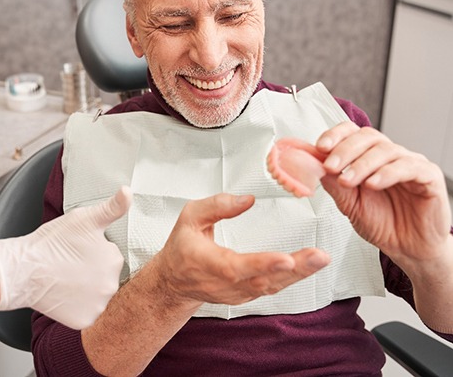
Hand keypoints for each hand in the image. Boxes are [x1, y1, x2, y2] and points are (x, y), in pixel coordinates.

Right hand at [0, 186, 130, 328]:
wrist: (23, 269)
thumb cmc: (52, 242)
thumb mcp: (85, 218)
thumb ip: (112, 207)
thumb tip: (128, 191)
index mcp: (115, 259)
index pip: (110, 256)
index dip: (93, 252)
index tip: (78, 250)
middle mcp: (112, 285)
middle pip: (106, 276)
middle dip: (92, 271)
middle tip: (71, 265)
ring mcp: (99, 305)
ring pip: (97, 295)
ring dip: (87, 289)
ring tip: (67, 279)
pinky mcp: (85, 321)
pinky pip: (87, 313)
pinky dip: (78, 307)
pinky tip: (65, 295)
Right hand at [154, 193, 329, 305]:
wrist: (174, 282)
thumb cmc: (182, 247)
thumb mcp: (189, 217)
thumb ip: (216, 206)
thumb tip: (247, 199)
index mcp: (208, 263)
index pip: (236, 266)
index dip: (262, 264)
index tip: (286, 258)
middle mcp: (224, 283)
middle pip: (263, 280)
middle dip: (295, 269)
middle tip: (319, 256)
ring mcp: (237, 293)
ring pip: (271, 286)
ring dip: (299, 274)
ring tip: (320, 259)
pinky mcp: (246, 295)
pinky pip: (272, 288)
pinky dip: (292, 278)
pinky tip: (309, 266)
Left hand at [316, 121, 451, 265]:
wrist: (408, 249)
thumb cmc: (381, 223)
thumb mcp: (349, 204)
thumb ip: (333, 183)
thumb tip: (313, 164)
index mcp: (368, 157)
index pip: (352, 132)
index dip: (335, 135)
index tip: (320, 147)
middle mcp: (389, 156)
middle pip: (367, 137)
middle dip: (344, 150)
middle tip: (330, 166)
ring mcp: (410, 163)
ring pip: (385, 150)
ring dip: (362, 164)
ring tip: (348, 180)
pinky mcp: (429, 176)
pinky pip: (409, 167)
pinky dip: (387, 173)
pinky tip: (373, 184)